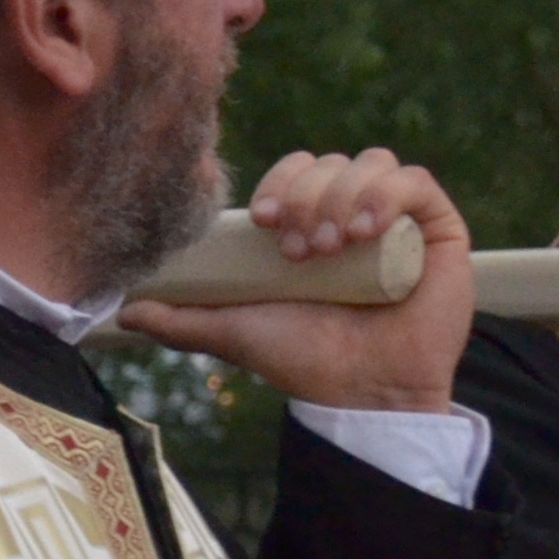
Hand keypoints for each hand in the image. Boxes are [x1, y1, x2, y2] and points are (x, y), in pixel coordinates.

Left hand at [118, 149, 477, 413]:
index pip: (293, 171)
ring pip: (369, 163)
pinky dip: (385, 194)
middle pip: (328, 163)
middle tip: (297, 250)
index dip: (277, 182)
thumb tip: (119, 312)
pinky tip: (366, 229)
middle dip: (305, 194)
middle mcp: (353, 212)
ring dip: (341, 195)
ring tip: (329, 250)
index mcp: (309, 223)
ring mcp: (398, 218)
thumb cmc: (303, 363)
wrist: (363, 395)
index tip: (262, 222)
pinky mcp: (438, 227)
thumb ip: (179, 320)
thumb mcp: (231, 333)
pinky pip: (414, 181)